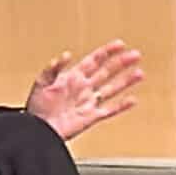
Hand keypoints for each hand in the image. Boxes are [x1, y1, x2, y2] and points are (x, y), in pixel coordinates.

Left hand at [25, 39, 144, 140]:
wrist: (36, 130)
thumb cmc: (36, 108)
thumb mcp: (41, 82)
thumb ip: (53, 68)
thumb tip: (65, 55)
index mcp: (72, 77)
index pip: (94, 60)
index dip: (107, 52)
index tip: (120, 44)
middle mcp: (83, 88)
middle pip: (107, 72)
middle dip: (121, 63)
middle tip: (135, 55)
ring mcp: (88, 102)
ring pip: (111, 89)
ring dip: (125, 81)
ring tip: (139, 73)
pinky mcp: (91, 117)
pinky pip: (109, 110)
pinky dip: (121, 106)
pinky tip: (132, 100)